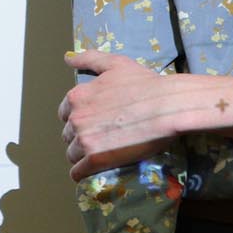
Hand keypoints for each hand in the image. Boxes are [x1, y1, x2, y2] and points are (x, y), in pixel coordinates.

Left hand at [59, 51, 232, 180]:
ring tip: (98, 155)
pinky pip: (78, 172)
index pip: (65, 113)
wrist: (167, 106)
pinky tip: (88, 173)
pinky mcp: (95, 160)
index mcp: (77, 96)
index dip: (79, 118)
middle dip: (80, 137)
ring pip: (72, 153)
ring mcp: (84, 140)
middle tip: (100, 138)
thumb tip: (67, 59)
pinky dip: (81, 173)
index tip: (93, 122)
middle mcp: (76, 118)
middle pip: (68, 134)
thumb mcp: (115, 64)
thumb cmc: (144, 83)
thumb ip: (88, 59)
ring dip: (81, 155)